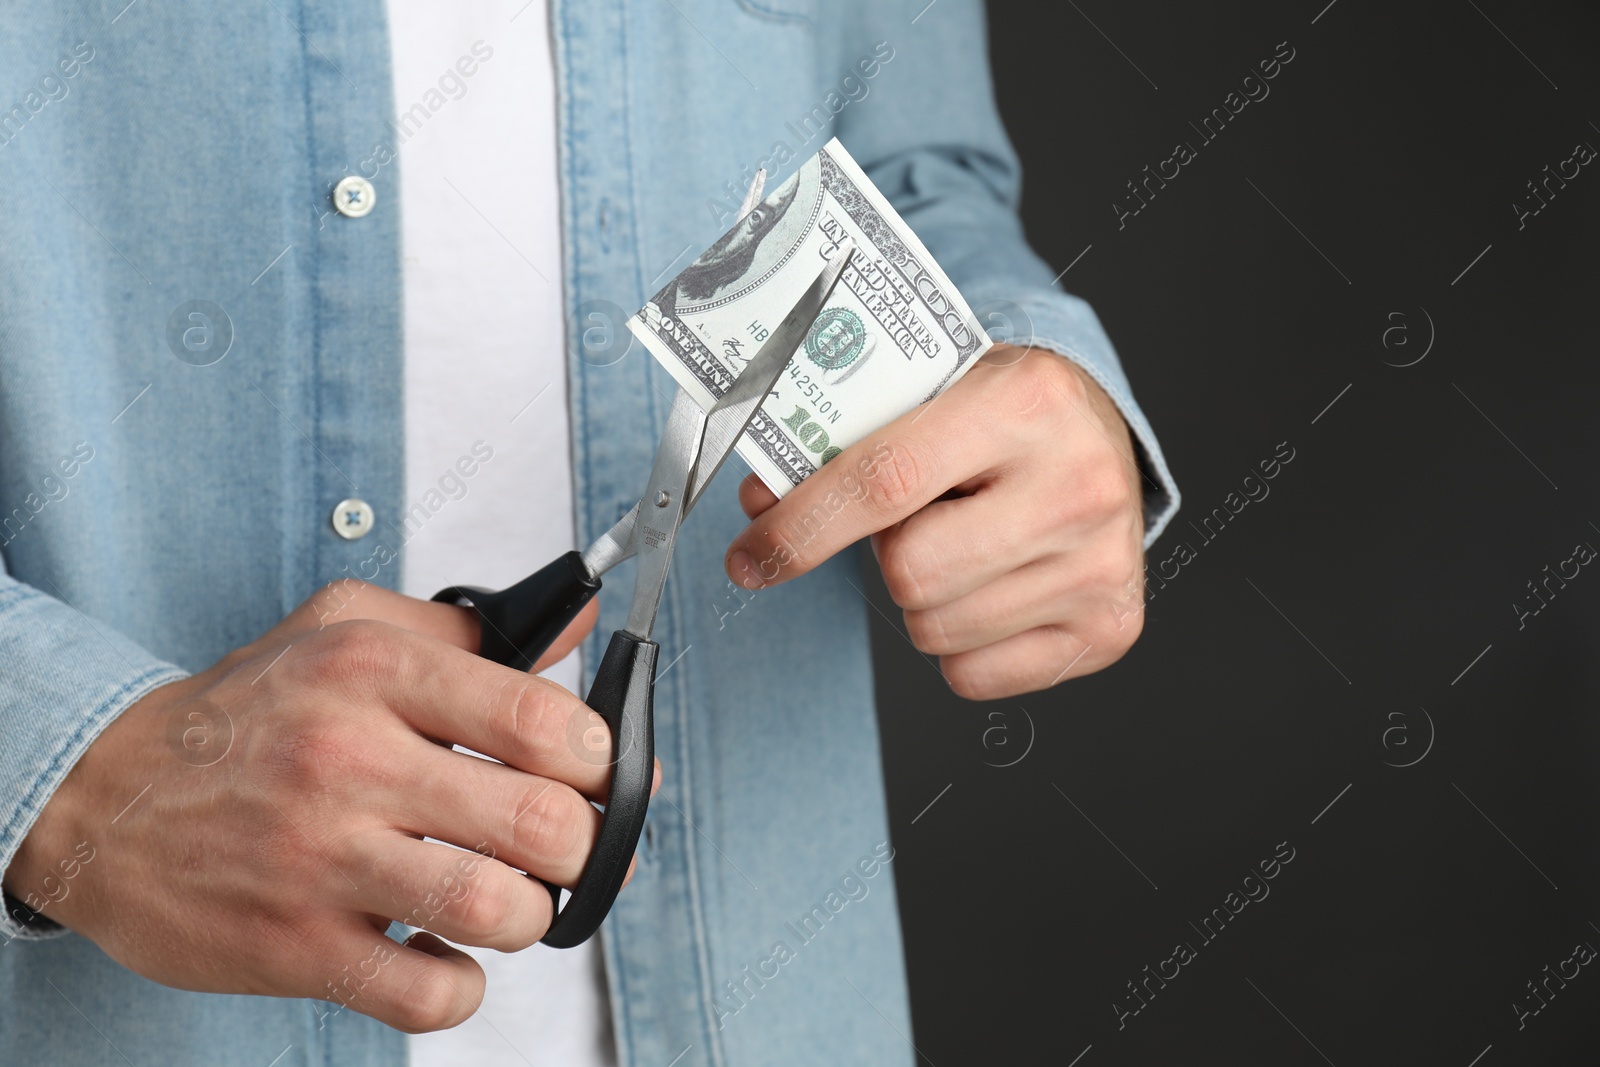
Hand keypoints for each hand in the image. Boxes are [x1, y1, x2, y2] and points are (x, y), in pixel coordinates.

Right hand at [3, 581, 653, 1032]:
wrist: (103, 797)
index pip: (539, 718)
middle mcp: (350, 759)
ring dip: (530, 914)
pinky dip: (461, 985)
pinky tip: (447, 951)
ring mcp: (322, 858)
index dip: (597, 755)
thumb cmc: (244, 713)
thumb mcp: (344, 626)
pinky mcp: (296, 946)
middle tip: (565, 844)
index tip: (593, 771)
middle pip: (538, 820)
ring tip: (510, 898)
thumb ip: (465, 627)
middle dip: (583, 843)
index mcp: (374, 671)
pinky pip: (425, 994)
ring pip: (495, 908)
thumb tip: (577, 631)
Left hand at [725, 344, 1146, 699]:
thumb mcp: (930, 394)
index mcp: (1024, 401)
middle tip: (916, 524)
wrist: (1100, 438)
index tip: (751, 558)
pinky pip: (973, 677)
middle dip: (887, 557)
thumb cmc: (1000, 417)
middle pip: (911, 572)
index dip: (803, 526)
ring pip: (937, 631)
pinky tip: (990, 587)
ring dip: (923, 599)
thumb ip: (843, 442)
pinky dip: (960, 645)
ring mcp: (1101, 563)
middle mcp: (1077, 484)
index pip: (885, 480)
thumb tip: (760, 503)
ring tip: (961, 547)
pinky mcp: (1109, 628)